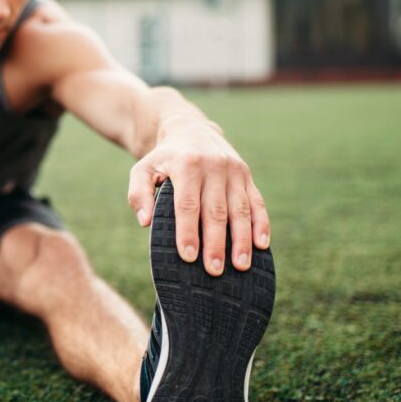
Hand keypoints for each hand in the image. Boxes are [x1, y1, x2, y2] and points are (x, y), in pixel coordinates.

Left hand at [127, 120, 269, 276]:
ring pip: (240, 209)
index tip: (188, 256)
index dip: (188, 231)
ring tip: (240, 266)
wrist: (192, 130)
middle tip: (214, 270)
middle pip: (216, 211)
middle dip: (216, 243)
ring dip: (242, 240)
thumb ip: (138, 194)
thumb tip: (145, 222)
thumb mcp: (143, 169)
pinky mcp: (247, 175)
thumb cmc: (164, 159)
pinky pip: (257, 202)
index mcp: (187, 165)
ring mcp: (234, 170)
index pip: (187, 204)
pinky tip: (261, 245)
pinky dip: (261, 224)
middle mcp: (214, 166)